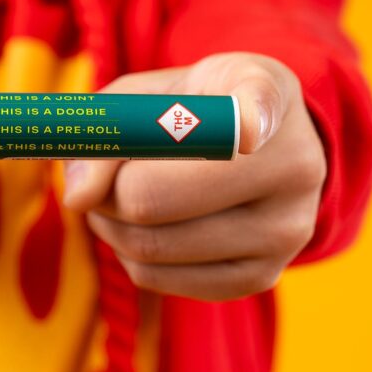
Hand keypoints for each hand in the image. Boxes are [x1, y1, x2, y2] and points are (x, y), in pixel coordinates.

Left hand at [63, 53, 326, 300]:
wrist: (255, 149)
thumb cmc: (190, 110)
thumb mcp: (146, 97)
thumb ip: (107, 132)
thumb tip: (78, 197)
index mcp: (266, 93)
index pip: (259, 108)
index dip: (245, 124)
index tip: (243, 132)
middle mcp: (294, 165)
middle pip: (152, 199)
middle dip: (105, 192)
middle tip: (101, 178)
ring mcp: (285, 230)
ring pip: (148, 247)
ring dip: (110, 224)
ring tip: (121, 197)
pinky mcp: (262, 276)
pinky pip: (157, 278)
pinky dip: (130, 255)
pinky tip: (146, 227)